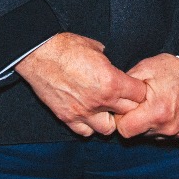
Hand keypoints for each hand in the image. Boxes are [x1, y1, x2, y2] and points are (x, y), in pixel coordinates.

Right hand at [16, 33, 147, 136]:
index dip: (138, 90)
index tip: (134, 88)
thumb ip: (108, 62)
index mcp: (112, 81)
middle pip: (128, 113)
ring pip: (108, 129)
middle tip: (122, 99)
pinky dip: (89, 126)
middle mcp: (101, 100)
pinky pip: (85, 132)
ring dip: (109, 120)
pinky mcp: (67, 117)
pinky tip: (87, 115)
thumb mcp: (96, 48)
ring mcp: (83, 112)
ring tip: (105, 110)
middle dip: (128, 106)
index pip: (139, 95)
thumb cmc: (66, 47)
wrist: (39, 54)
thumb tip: (112, 65)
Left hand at [113, 54, 178, 139]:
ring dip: (150, 123)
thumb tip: (110, 97)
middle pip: (138, 134)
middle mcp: (168, 127)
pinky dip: (165, 124)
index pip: (124, 130)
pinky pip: (168, 134)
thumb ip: (125, 86)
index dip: (121, 118)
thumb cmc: (174, 67)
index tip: (125, 107)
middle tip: (142, 103)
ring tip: (157, 103)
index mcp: (155, 112)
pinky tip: (169, 109)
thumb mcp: (145, 68)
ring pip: (152, 135)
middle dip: (136, 120)